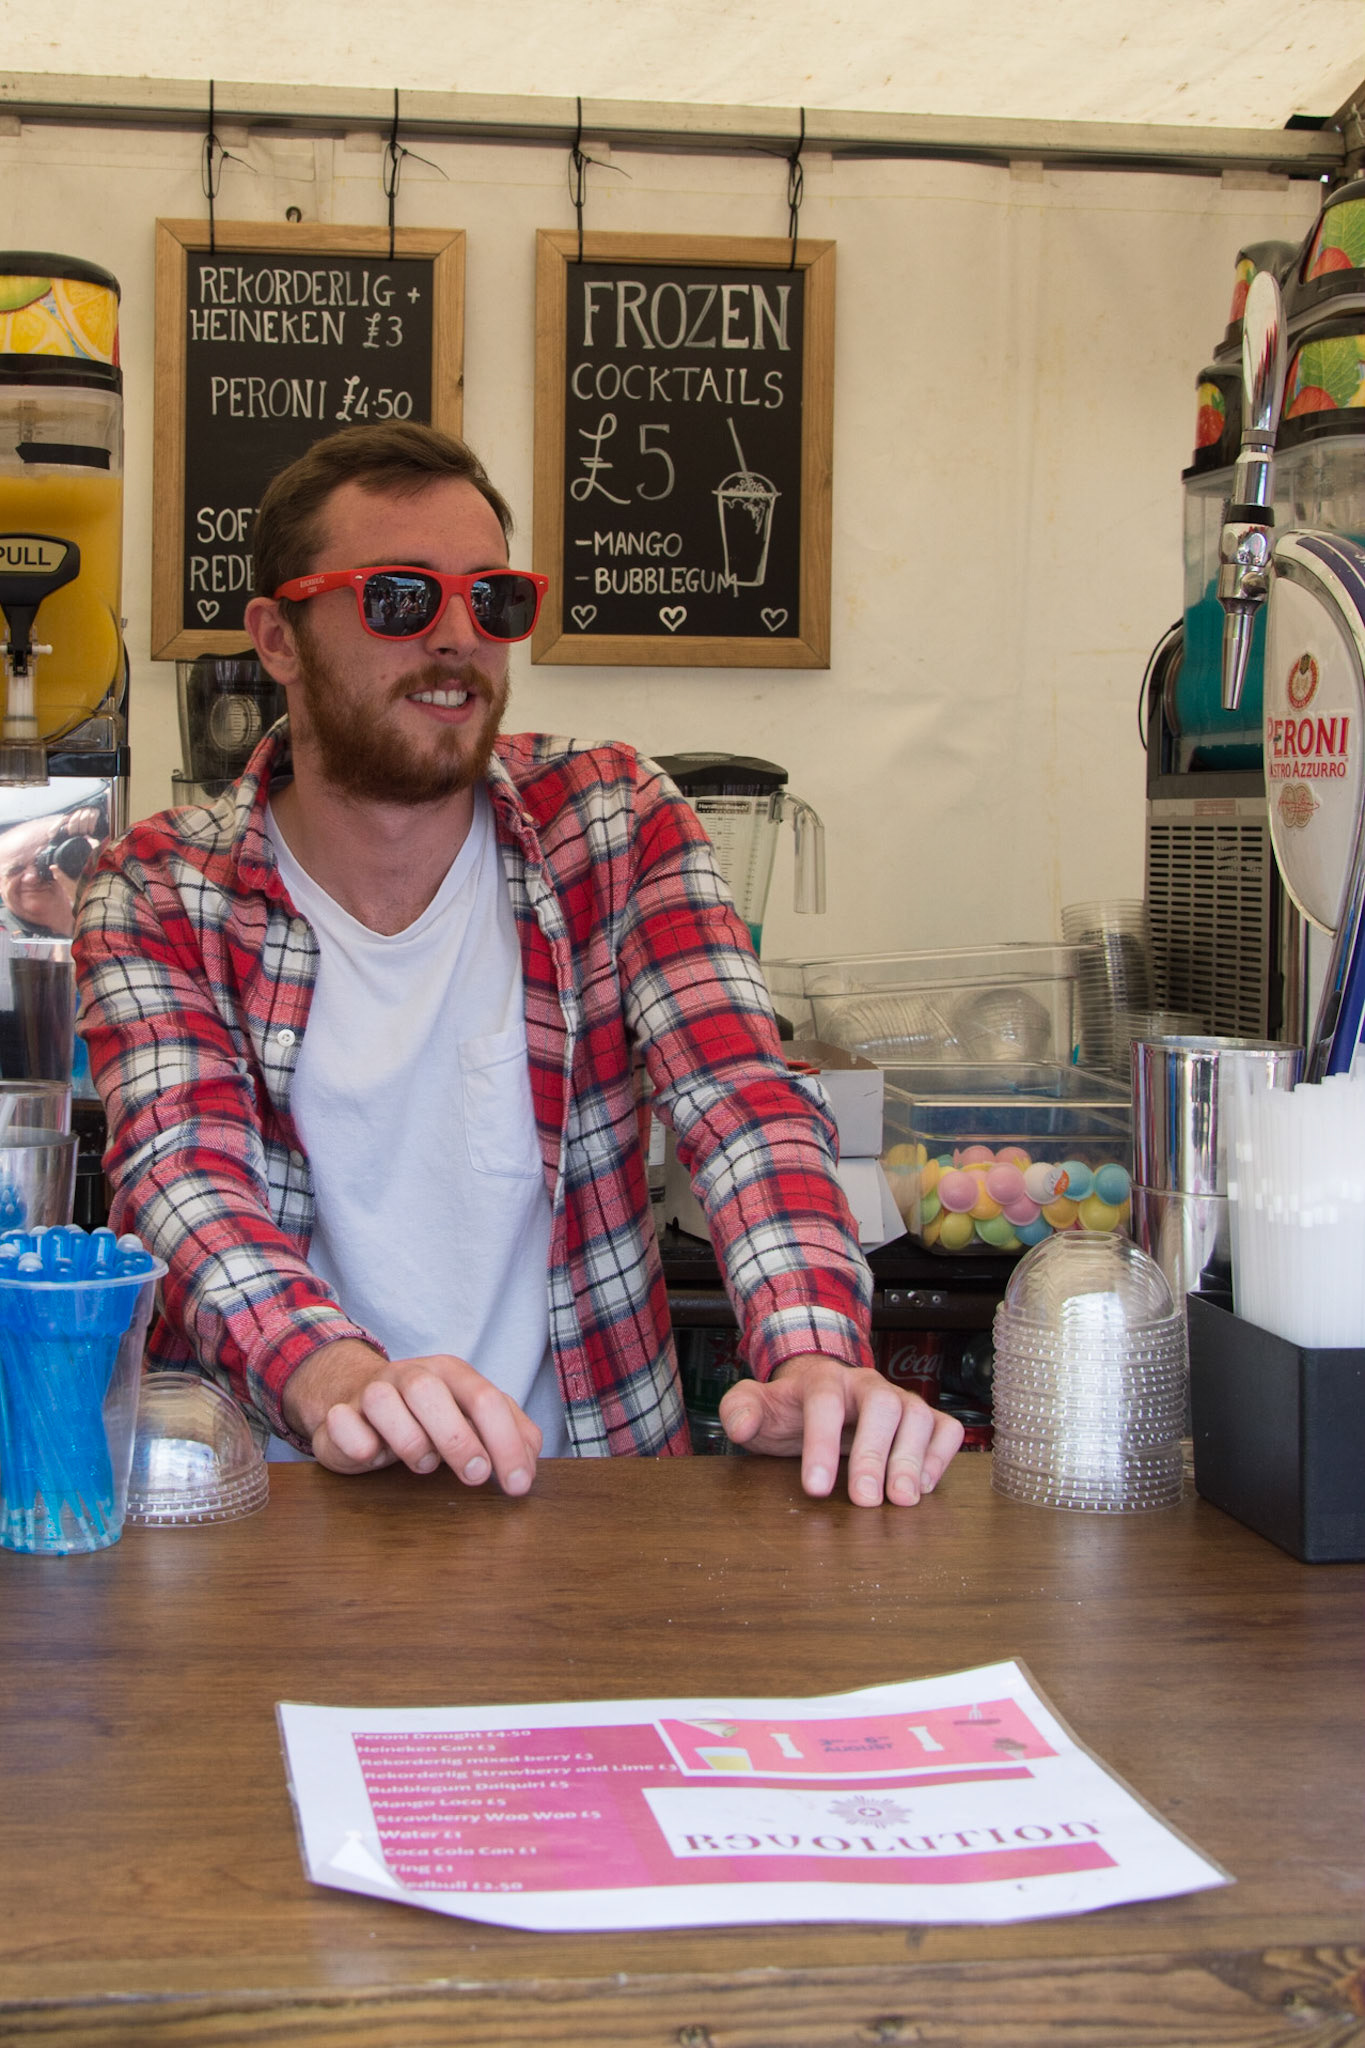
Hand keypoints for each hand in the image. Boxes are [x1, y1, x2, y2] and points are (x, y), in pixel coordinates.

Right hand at [281, 1339, 541, 1492]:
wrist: (361, 1401)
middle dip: (459, 1439)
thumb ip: (507, 1436)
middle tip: (476, 1476)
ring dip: (409, 1440)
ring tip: (424, 1464)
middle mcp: (411, 1376)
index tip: (517, 1485)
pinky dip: (359, 1444)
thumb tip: (528, 1468)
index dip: (506, 1443)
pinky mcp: (339, 1416)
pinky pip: (342, 1423)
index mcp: (452, 1374)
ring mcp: (371, 1392)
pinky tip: (372, 1456)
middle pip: (431, 1393)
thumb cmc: (428, 1418)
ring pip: (383, 1402)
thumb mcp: (472, 1420)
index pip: (486, 1399)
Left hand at [719, 1355, 964, 1506]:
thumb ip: (740, 1409)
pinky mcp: (923, 1420)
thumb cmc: (789, 1410)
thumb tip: (740, 1425)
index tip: (814, 1489)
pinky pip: (945, 1428)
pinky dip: (941, 1455)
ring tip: (902, 1500)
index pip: (824, 1402)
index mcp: (823, 1380)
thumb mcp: (755, 1407)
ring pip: (918, 1415)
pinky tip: (923, 1487)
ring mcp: (900, 1400)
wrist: (818, 1396)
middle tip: (866, 1502)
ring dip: (913, 1459)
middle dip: (875, 1453)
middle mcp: (867, 1385)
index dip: (821, 1443)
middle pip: (882, 1405)